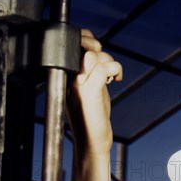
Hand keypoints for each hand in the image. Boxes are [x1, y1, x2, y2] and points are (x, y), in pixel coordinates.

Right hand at [67, 29, 122, 156]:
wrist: (90, 142)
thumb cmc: (91, 117)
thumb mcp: (88, 89)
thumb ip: (89, 71)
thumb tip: (97, 52)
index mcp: (65, 76)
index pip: (72, 44)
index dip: (87, 39)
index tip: (98, 50)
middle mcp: (68, 78)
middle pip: (84, 47)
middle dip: (99, 49)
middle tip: (108, 64)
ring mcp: (77, 85)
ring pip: (95, 57)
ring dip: (110, 62)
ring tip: (112, 76)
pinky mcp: (89, 93)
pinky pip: (102, 69)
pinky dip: (115, 69)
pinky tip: (116, 80)